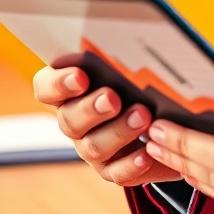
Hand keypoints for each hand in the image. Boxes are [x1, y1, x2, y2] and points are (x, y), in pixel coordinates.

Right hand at [32, 65, 180, 186]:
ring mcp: (91, 147)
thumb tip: (126, 41)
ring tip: (143, 116)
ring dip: (118, 131)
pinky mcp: (113, 169)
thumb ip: (120, 57)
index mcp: (69, 91)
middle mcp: (75, 121)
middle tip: (113, 98)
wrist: (167, 118)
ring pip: (93, 146)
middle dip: (92, 109)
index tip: (80, 76)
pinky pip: (117, 172)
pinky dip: (132, 163)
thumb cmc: (142, 79)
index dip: (58, 83)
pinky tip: (148, 152)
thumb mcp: (132, 65)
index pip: (45, 87)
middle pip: (69, 120)